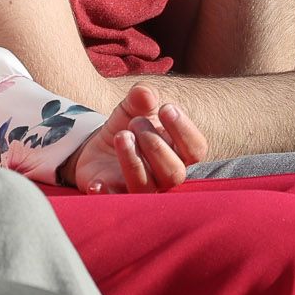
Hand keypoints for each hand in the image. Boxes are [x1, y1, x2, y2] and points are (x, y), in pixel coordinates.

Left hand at [65, 83, 208, 193]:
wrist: (104, 142)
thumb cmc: (131, 124)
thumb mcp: (135, 105)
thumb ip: (142, 97)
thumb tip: (145, 94)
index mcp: (179, 151)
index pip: (196, 149)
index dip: (184, 130)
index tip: (165, 108)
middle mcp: (165, 175)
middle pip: (173, 173)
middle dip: (155, 144)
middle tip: (135, 122)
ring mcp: (142, 187)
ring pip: (145, 187)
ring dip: (133, 160)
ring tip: (121, 136)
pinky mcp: (116, 193)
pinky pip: (115, 200)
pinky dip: (106, 192)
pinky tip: (98, 182)